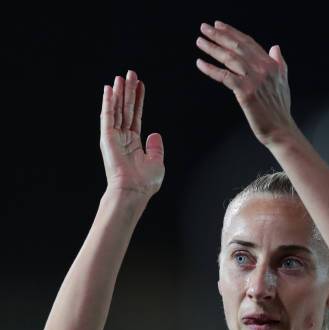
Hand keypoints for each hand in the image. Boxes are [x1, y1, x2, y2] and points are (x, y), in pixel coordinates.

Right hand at [100, 70, 164, 197]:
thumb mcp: (157, 162)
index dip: (138, 100)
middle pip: (126, 109)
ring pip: (117, 109)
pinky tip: (108, 89)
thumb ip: (156, 147)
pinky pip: (107, 116)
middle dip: (129, 91)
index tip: (141, 85)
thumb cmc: (145, 182)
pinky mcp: (107, 138)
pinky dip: (107, 102)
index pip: (136, 116)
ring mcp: (114, 137)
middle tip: (131, 73)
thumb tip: (155, 134)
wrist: (133, 190)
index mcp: (134, 143)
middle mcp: (123, 138)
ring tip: (122, 76)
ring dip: (119, 93)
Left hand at [195, 21, 296, 146]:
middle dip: (219, 35)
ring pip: (230, 58)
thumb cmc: (279, 110)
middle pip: (237, 46)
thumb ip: (279, 63)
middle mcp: (263, 68)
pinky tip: (200, 63)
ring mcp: (254, 79)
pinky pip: (224, 76)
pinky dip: (211, 69)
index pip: (248, 43)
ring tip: (200, 41)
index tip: (219, 26)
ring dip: (212, 48)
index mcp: (271, 64)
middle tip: (204, 28)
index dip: (233, 33)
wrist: (280, 130)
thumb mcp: (283, 82)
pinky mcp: (246, 92)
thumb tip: (275, 47)